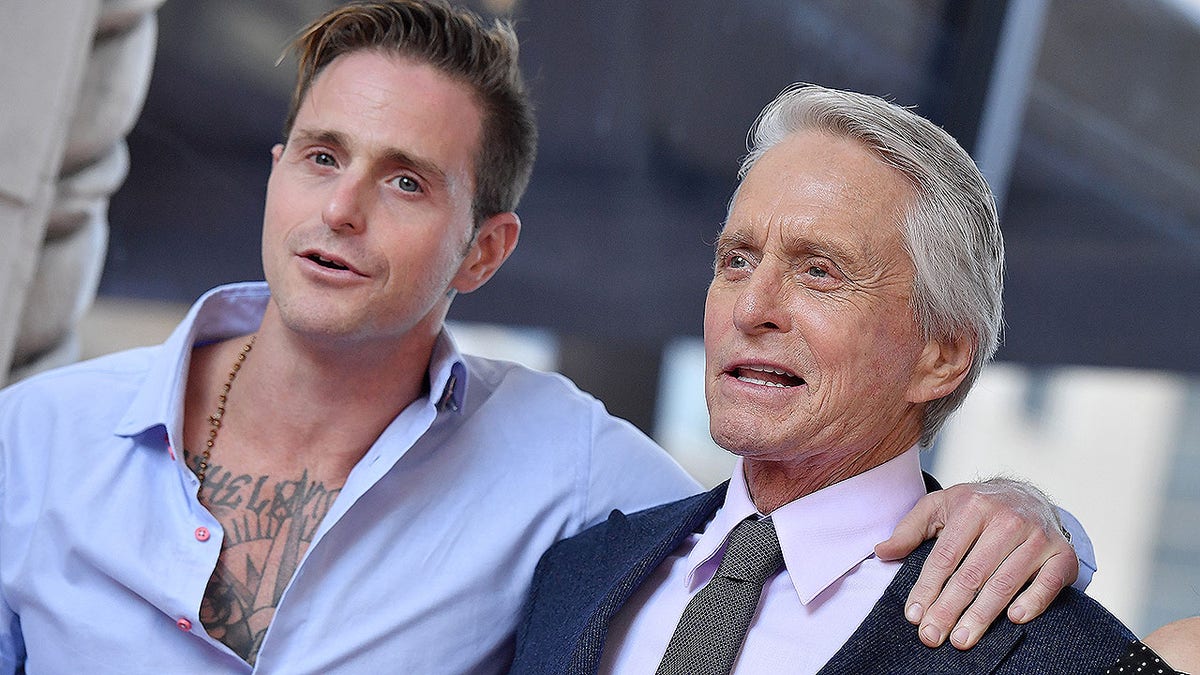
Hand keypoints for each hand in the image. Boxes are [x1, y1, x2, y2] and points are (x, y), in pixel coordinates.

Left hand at [874, 478, 1077, 650]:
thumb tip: (881, 551)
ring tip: (961, 638)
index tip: (914, 615)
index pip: (945, 555)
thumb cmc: (977, 506)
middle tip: (932, 636)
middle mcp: (1007, 520)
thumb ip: (910, 529)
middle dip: (949, 609)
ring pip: (1005, 582)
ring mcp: (1037, 537)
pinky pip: (1048, 582)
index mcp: (973, 506)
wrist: (1029, 494)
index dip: (927, 587)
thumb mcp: (940, 507)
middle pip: (972, 573)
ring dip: (982, 615)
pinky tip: (1014, 619)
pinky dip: (1033, 601)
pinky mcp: (1062, 554)